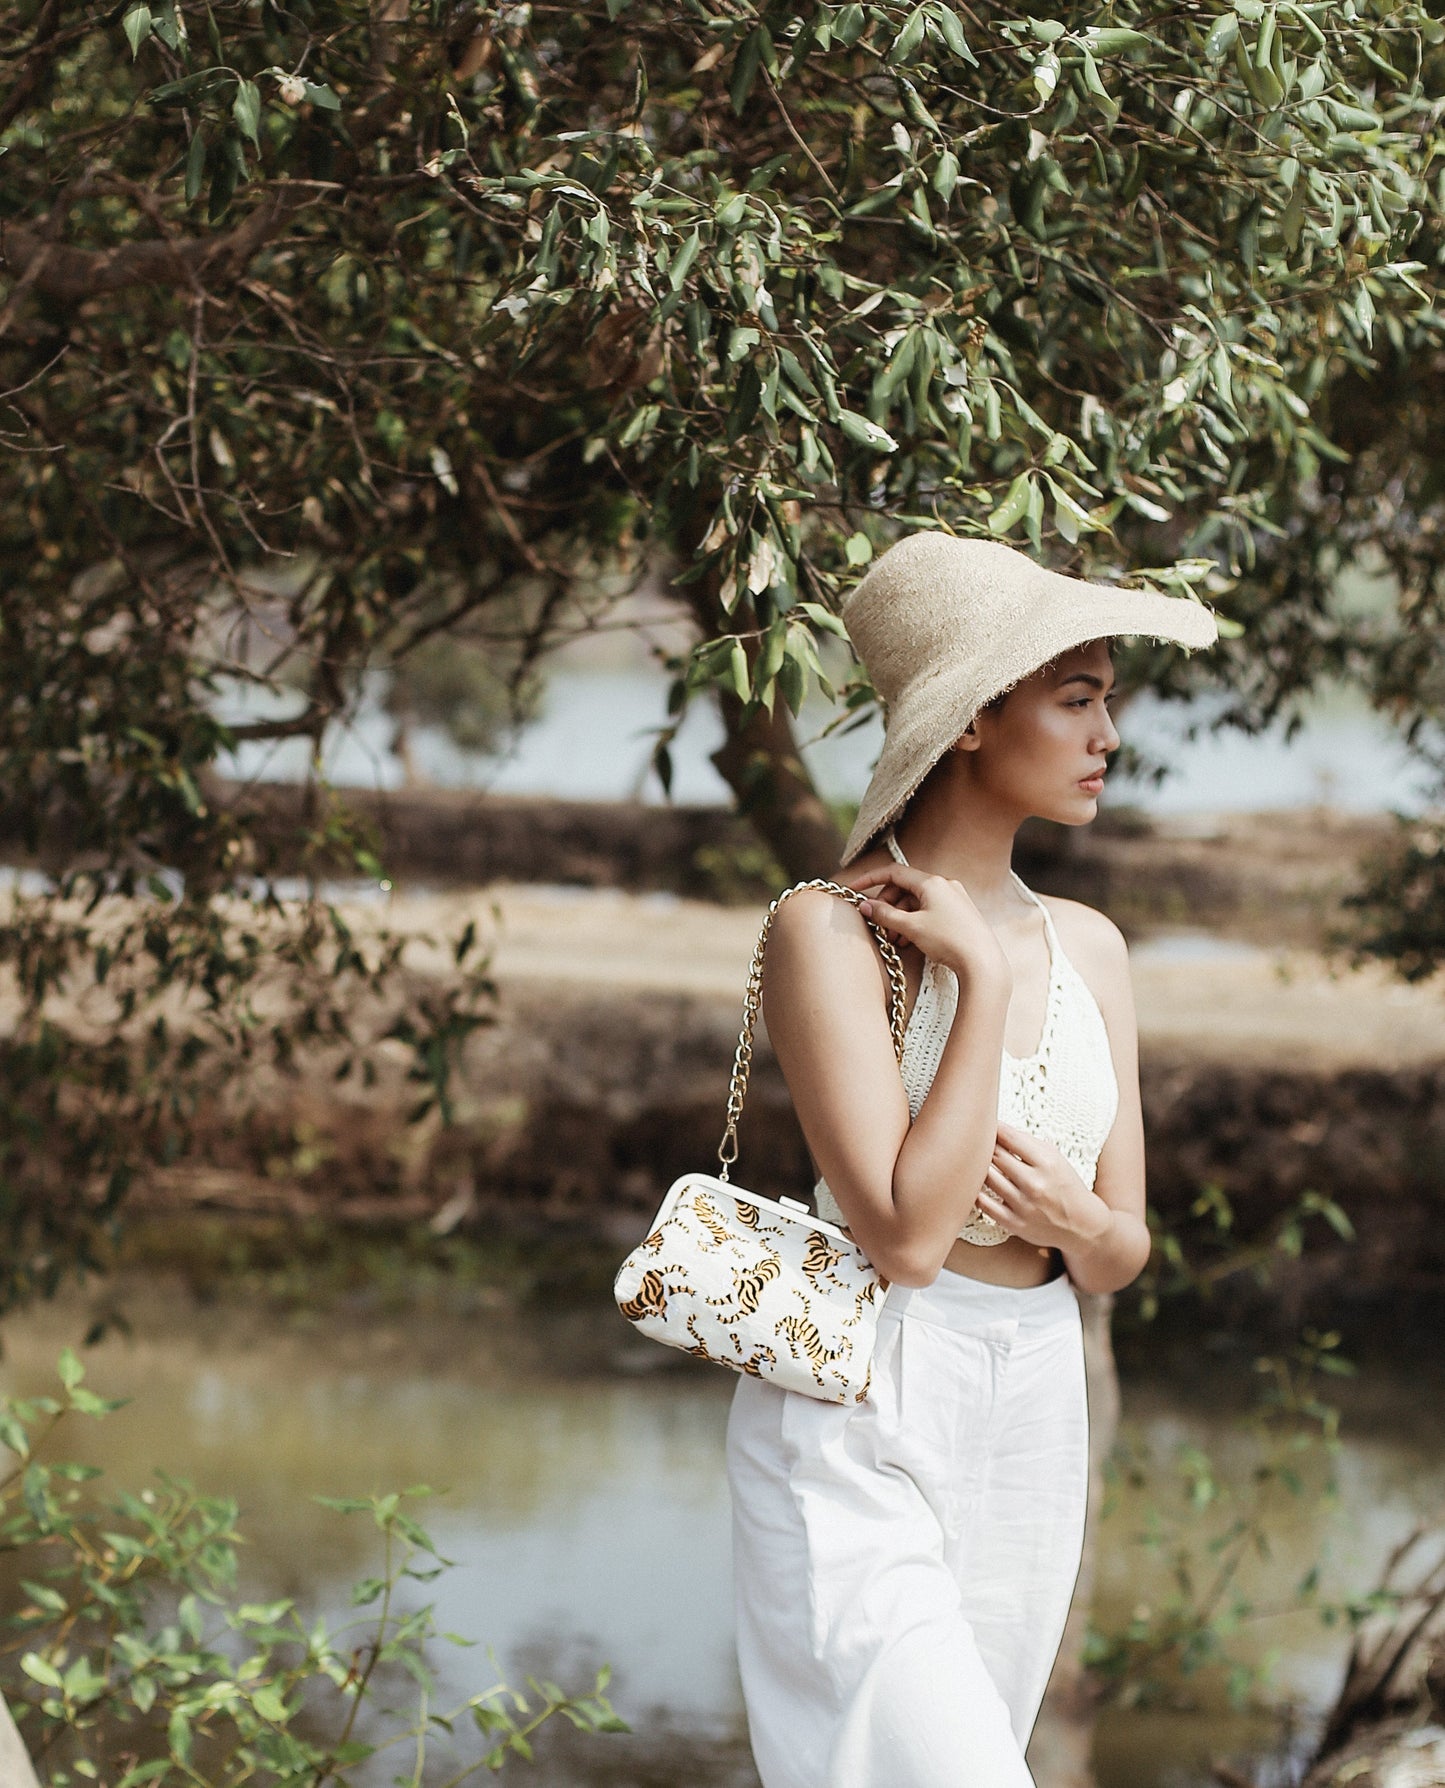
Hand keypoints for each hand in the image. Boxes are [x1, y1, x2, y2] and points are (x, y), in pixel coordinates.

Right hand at [837, 861, 1009, 982]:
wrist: (982, 962)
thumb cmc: (949, 941)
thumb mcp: (911, 927)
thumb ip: (885, 914)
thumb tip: (865, 906)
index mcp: (932, 882)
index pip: (894, 872)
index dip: (871, 879)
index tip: (855, 889)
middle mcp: (944, 885)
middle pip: (904, 888)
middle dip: (887, 905)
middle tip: (877, 923)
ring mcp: (953, 899)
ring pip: (916, 902)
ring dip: (900, 917)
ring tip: (893, 939)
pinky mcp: (959, 913)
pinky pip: (929, 911)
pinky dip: (915, 922)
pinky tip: (908, 941)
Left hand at [974, 1120, 1111, 1249]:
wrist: (1082, 1225)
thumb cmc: (1065, 1185)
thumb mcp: (1055, 1157)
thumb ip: (1027, 1142)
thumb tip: (996, 1127)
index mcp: (1047, 1162)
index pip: (1009, 1137)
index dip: (993, 1128)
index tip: (986, 1124)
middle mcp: (1035, 1184)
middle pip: (994, 1155)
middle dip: (984, 1146)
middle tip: (977, 1142)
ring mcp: (1024, 1205)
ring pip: (987, 1177)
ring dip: (980, 1168)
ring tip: (977, 1162)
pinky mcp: (1014, 1223)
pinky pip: (984, 1203)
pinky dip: (977, 1192)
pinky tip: (978, 1185)